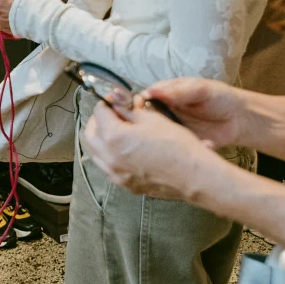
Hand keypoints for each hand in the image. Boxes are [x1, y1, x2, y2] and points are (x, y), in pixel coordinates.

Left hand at [81, 101, 224, 199]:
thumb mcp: (151, 119)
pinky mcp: (125, 185)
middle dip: (98, 120)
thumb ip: (128, 110)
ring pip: (95, 152)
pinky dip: (109, 154)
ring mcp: (116, 174)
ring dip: (101, 138)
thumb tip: (118, 104)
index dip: (107, 101)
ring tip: (118, 129)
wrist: (194, 176)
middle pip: (90, 134)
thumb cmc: (177, 145)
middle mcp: (109, 158)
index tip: (116, 98)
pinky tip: (124, 148)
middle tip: (112, 112)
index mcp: (114, 138)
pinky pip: (108, 167)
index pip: (99, 113)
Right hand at [134, 77, 248, 150]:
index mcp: (162, 97)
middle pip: (142, 124)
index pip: (139, 103)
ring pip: (156, 141)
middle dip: (145, 130)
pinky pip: (175, 153)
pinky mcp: (181, 148)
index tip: (138, 114)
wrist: (239, 118)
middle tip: (159, 132)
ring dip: (161, 145)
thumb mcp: (199, 89)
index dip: (134, 109)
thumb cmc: (218, 97)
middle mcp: (161, 116)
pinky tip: (200, 147)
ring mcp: (170, 133)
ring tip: (177, 144)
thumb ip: (177, 91)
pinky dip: (182, 154)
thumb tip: (150, 91)